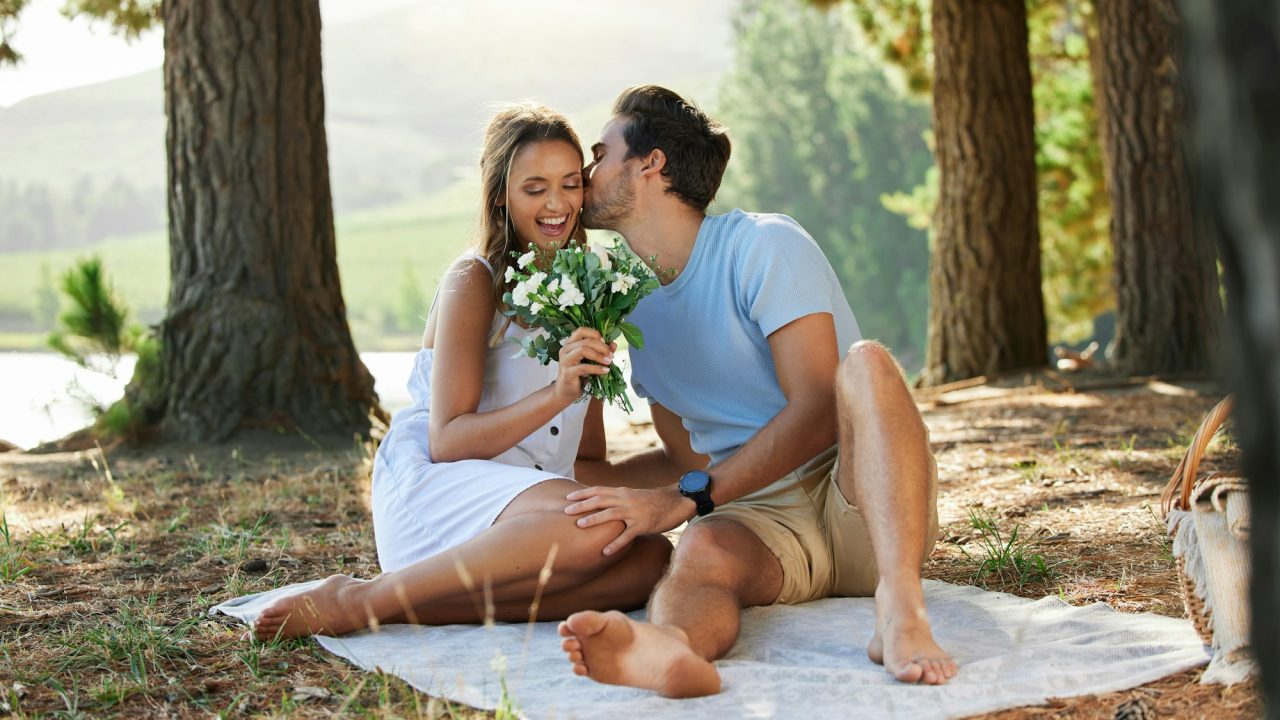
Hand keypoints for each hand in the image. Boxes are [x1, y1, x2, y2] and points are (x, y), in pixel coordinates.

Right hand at [553, 328, 614, 401]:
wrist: (565, 391)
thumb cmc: (578, 374)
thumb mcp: (591, 361)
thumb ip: (601, 351)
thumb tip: (614, 345)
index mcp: (570, 344)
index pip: (581, 330)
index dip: (595, 334)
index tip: (605, 342)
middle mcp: (565, 349)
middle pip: (586, 341)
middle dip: (602, 347)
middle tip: (611, 355)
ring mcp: (565, 361)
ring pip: (583, 350)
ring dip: (599, 356)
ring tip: (609, 362)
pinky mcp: (568, 373)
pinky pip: (584, 367)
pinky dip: (597, 368)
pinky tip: (605, 371)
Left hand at [565, 485, 694, 555]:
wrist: (676, 502)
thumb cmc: (652, 501)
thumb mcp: (632, 496)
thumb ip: (617, 499)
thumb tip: (599, 504)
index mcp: (622, 492)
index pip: (598, 490)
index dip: (582, 493)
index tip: (567, 498)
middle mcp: (626, 500)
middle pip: (601, 500)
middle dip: (582, 505)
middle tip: (566, 511)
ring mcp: (635, 512)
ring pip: (611, 515)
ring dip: (594, 520)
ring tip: (580, 526)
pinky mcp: (643, 525)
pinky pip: (627, 535)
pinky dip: (615, 543)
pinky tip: (605, 552)